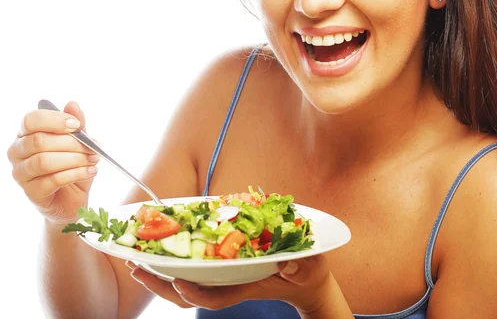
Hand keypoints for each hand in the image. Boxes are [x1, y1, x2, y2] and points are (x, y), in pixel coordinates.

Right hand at [7, 101, 99, 223]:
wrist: (72, 199)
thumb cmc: (72, 166)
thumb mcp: (79, 143)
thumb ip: (76, 125)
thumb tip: (72, 104)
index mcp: (26, 135)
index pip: (31, 120)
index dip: (54, 120)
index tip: (77, 125)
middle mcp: (18, 152)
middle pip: (40, 141)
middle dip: (72, 143)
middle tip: (93, 147)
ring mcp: (21, 174)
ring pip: (44, 161)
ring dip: (75, 159)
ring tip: (93, 160)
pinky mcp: (31, 192)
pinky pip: (52, 180)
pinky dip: (76, 174)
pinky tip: (91, 171)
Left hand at [126, 255, 333, 313]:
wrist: (306, 280)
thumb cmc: (308, 274)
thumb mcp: (310, 269)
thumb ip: (303, 268)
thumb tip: (290, 265)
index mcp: (248, 286)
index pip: (218, 296)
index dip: (196, 291)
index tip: (178, 281)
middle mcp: (231, 284)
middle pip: (190, 293)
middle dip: (162, 283)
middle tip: (136, 267)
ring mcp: (225, 277)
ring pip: (186, 284)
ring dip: (160, 275)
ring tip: (136, 260)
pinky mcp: (224, 268)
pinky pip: (194, 270)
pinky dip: (174, 262)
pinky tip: (159, 249)